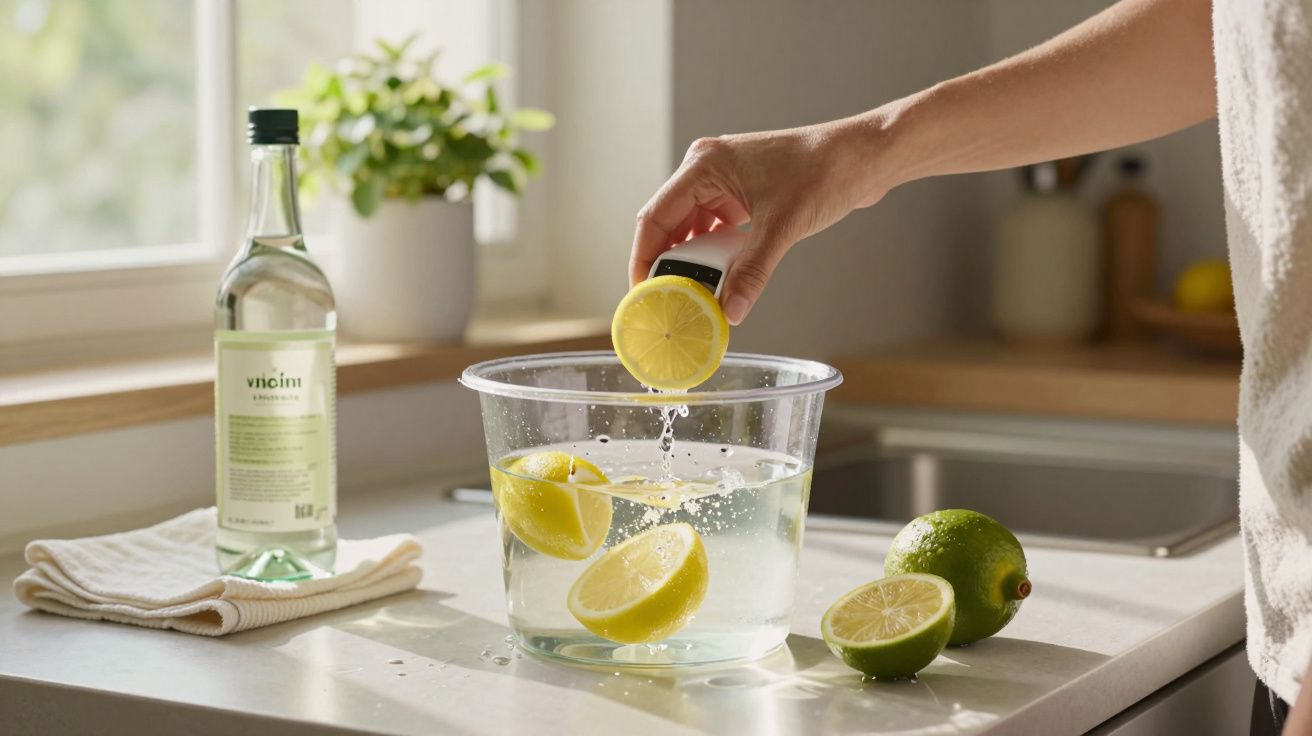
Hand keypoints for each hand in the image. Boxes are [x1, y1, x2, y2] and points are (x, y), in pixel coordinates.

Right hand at [630, 122, 888, 324]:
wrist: (865, 157)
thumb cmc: (826, 172)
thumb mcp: (782, 228)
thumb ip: (752, 272)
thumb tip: (730, 310)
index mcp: (705, 165)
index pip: (655, 217)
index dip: (644, 257)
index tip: (642, 291)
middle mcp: (708, 168)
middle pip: (669, 224)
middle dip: (669, 264)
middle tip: (670, 300)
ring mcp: (725, 180)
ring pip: (692, 228)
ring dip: (694, 261)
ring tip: (695, 294)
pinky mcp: (742, 192)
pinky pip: (714, 227)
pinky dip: (715, 253)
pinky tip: (721, 276)